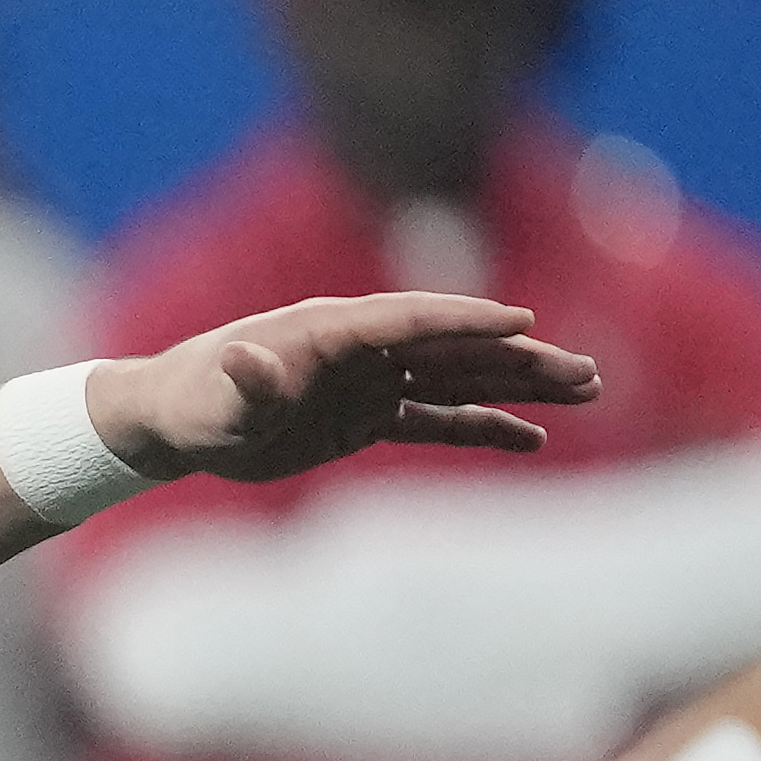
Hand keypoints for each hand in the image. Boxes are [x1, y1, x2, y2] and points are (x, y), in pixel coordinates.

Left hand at [101, 294, 602, 487]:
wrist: (175, 421)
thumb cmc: (192, 403)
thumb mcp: (217, 397)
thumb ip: (244, 381)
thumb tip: (246, 358)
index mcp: (334, 330)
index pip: (414, 321)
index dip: (467, 322)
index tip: (525, 324)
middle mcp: (363, 348)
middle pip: (456, 346)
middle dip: (521, 357)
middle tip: (585, 371)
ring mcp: (370, 380)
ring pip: (459, 378)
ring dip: (519, 384)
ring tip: (584, 389)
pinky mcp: (367, 417)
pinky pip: (437, 418)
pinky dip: (482, 425)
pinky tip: (530, 439)